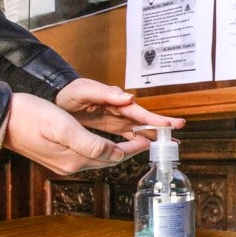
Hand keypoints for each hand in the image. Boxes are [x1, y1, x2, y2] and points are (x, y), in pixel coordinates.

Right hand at [3, 93, 143, 174]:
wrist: (1, 120)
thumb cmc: (30, 117)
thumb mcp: (63, 127)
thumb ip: (91, 142)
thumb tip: (115, 153)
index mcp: (75, 158)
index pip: (113, 155)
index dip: (133, 148)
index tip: (148, 140)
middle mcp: (71, 165)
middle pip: (108, 159)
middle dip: (129, 151)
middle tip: (146, 141)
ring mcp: (63, 163)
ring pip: (98, 158)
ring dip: (116, 151)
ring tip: (131, 142)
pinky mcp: (57, 157)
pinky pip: (87, 155)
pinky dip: (101, 149)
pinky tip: (105, 143)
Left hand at [55, 78, 184, 145]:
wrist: (55, 96)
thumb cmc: (69, 91)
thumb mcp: (85, 90)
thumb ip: (106, 93)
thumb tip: (128, 97)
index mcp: (116, 101)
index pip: (139, 111)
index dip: (154, 119)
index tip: (169, 124)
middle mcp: (119, 109)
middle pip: (144, 120)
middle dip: (162, 126)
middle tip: (179, 131)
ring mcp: (116, 118)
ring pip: (139, 128)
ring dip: (154, 135)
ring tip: (170, 142)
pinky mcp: (110, 125)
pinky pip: (128, 134)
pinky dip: (139, 140)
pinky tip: (148, 146)